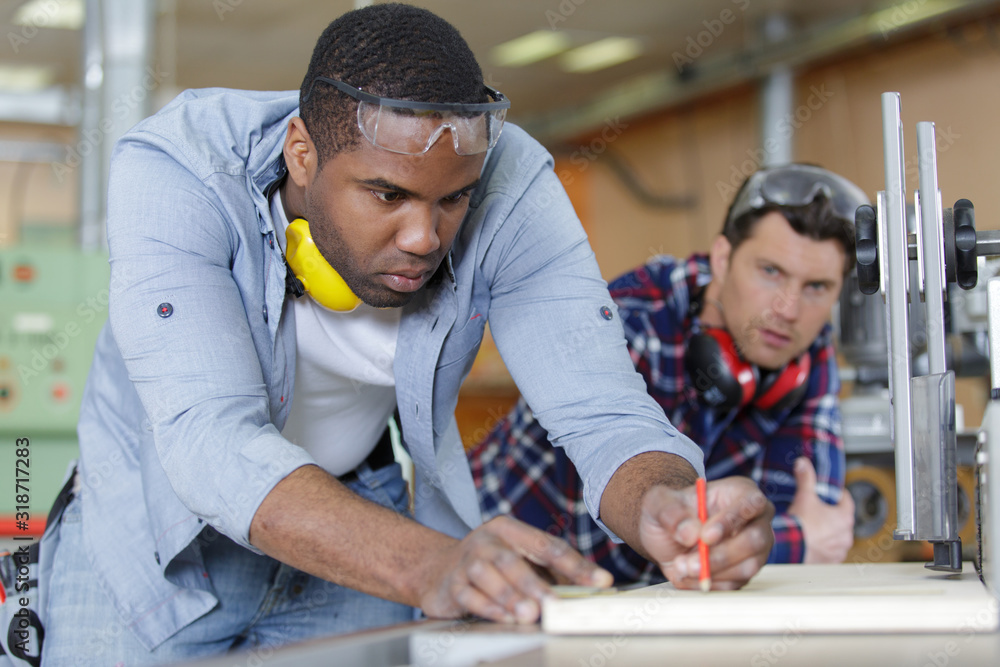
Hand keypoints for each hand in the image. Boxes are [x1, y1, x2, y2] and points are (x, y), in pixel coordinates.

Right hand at [417, 515, 612, 623]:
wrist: (436, 569)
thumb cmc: (491, 565)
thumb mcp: (520, 558)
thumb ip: (551, 572)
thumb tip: (591, 588)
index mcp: (511, 529)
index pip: (548, 546)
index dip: (576, 565)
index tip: (600, 582)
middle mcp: (487, 540)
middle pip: (513, 560)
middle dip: (536, 584)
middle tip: (555, 603)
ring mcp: (467, 561)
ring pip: (488, 576)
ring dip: (510, 596)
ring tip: (528, 613)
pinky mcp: (452, 584)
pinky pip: (469, 596)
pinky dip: (488, 608)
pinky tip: (504, 618)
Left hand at [637, 477, 773, 590]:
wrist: (666, 535)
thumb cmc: (670, 511)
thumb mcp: (659, 502)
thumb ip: (671, 513)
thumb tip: (690, 533)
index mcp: (741, 493)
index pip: (752, 503)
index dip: (731, 521)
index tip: (705, 536)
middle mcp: (755, 521)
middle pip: (755, 539)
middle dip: (721, 554)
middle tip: (690, 562)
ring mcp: (753, 550)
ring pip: (747, 567)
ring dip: (711, 571)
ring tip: (681, 566)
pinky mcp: (743, 573)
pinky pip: (733, 585)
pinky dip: (706, 582)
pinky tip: (686, 574)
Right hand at [788, 457, 854, 563]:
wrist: (791, 548)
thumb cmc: (801, 525)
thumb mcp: (804, 496)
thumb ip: (806, 478)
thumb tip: (803, 463)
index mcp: (844, 517)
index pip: (847, 501)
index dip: (839, 495)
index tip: (832, 494)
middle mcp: (846, 535)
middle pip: (842, 520)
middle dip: (832, 515)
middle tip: (818, 511)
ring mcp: (839, 550)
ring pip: (838, 537)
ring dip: (830, 533)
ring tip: (814, 529)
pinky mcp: (831, 562)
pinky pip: (831, 552)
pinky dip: (825, 548)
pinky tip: (813, 543)